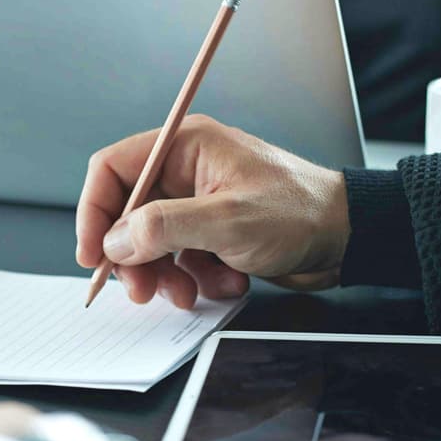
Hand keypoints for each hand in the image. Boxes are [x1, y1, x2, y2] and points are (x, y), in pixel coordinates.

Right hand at [75, 115, 349, 308]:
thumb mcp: (227, 222)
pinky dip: (195, 278)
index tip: (92, 254)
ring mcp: (199, 202)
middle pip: (128, 213)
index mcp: (185, 147)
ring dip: (166, 275)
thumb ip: (164, 228)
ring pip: (153, 243)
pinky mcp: (213, 231)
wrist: (347, 237)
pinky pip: (182, 258)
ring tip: (190, 294)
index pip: (114, 169)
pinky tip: (226, 282)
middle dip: (133, 257)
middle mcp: (187, 170)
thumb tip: (114, 240)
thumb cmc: (300, 213)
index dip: (94, 212)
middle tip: (142, 290)